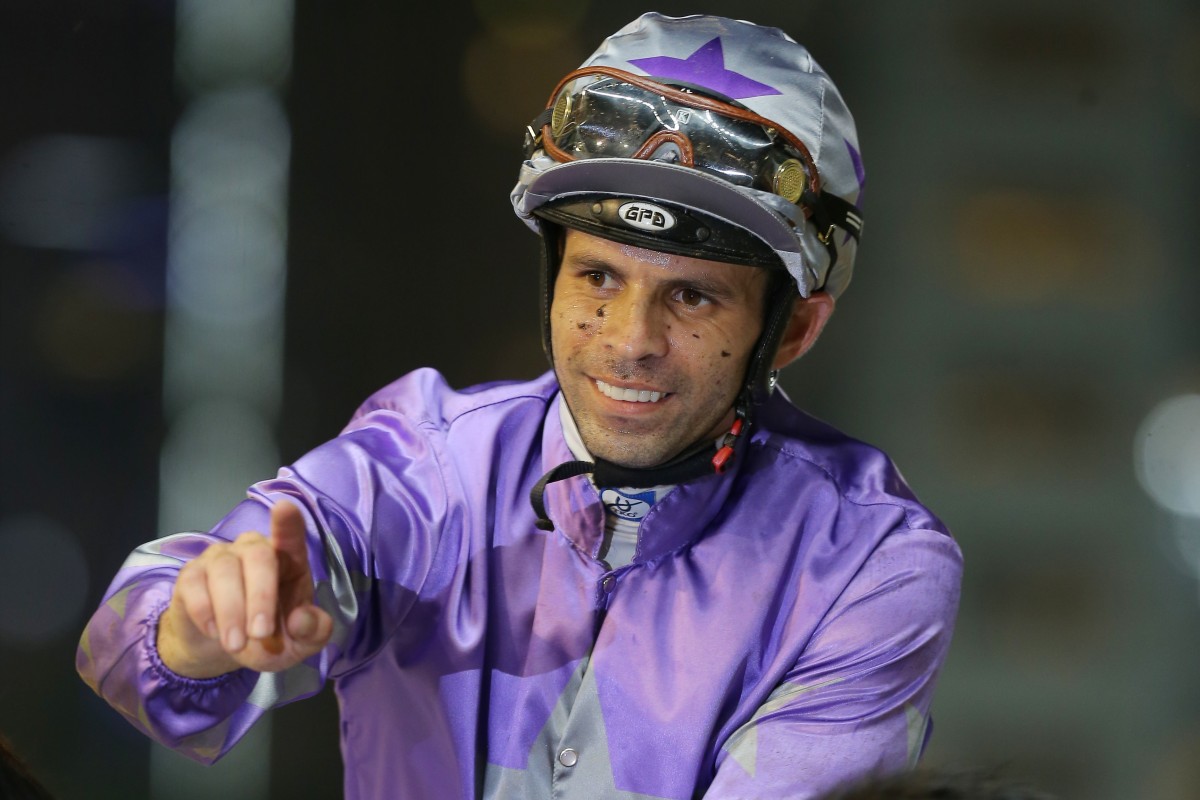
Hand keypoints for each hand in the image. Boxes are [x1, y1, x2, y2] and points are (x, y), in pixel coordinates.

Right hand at [157, 501, 333, 677]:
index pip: (290, 534)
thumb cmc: (269, 638)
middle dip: (260, 597)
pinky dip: (205, 611)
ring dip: (231, 611)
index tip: (284, 508)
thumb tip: (301, 619)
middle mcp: (255, 550)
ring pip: (225, 570)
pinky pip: (195, 584)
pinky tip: (214, 632)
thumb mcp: (299, 645)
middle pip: (259, 556)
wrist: (221, 649)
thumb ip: (313, 632)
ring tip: (236, 645)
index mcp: (289, 560)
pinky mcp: (191, 574)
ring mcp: (221, 558)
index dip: (288, 522)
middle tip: (260, 635)